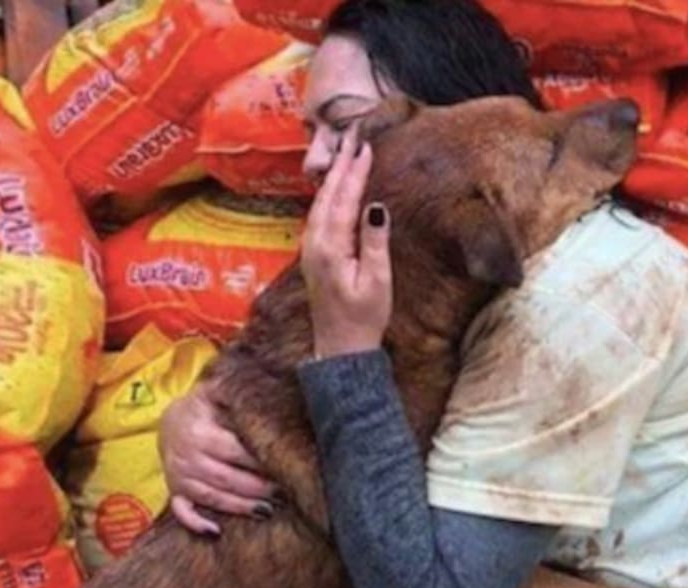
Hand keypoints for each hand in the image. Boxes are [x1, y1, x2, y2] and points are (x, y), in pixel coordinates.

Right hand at [158, 381, 275, 534]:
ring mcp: (179, 477)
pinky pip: (182, 512)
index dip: (261, 460)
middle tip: (284, 492)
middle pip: (227, 478)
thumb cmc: (204, 408)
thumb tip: (265, 390)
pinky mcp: (175, 491)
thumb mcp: (215, 393)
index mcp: (200, 432)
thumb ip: (236, 392)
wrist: (169, 421)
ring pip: (213, 497)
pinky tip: (216, 531)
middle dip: (258, 488)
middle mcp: (187, 457)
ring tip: (268, 510)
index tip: (284, 465)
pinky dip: (197, 523)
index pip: (236, 451)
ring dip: (241, 506)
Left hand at [299, 127, 392, 358]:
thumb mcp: (377, 280)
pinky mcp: (313, 256)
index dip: (355, 172)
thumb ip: (374, 241)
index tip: (365, 147)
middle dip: (341, 166)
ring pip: (319, 204)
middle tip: (352, 138)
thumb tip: (376, 206)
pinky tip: (335, 189)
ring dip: (333, 178)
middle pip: (327, 195)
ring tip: (345, 155)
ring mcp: (311, 250)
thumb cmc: (364, 318)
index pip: (343, 199)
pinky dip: (328, 195)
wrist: (340, 348)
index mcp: (330, 247)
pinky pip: (318, 215)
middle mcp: (315, 244)